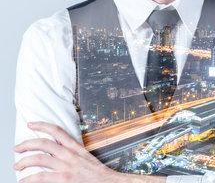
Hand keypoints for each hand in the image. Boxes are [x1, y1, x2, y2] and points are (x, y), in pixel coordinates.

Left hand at [13, 122, 156, 182]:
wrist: (108, 182)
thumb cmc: (97, 173)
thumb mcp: (86, 157)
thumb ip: (72, 153)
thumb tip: (57, 152)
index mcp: (75, 147)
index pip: (57, 131)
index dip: (42, 125)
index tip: (31, 124)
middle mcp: (69, 155)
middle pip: (43, 143)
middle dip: (27, 144)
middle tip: (17, 148)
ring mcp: (66, 167)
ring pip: (39, 158)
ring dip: (24, 161)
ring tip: (17, 165)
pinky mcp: (63, 179)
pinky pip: (41, 177)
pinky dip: (29, 179)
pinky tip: (23, 181)